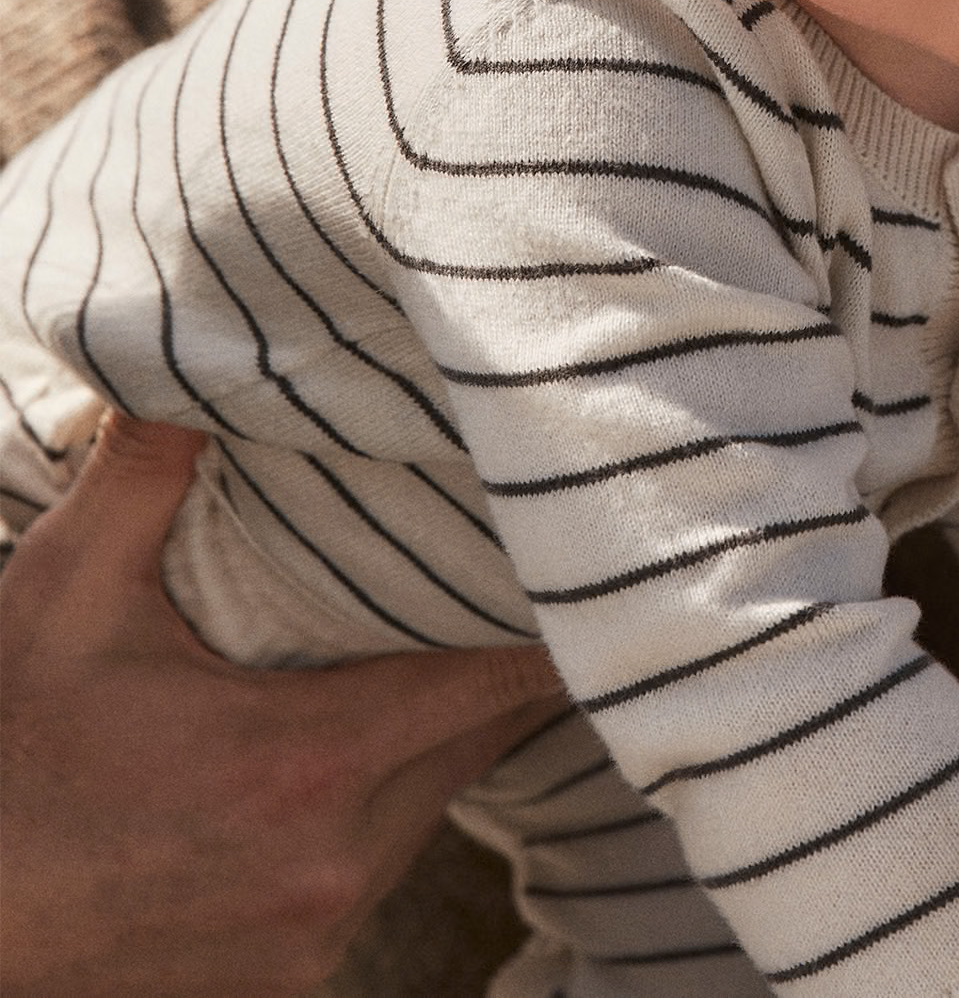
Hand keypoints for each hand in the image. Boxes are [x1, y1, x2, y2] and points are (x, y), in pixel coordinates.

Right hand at [0, 413, 563, 997]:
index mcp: (305, 763)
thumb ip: (146, 468)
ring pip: (440, 800)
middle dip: (500, 654)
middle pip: (483, 738)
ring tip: (442, 636)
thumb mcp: (62, 594)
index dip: (551, 615)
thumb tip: (197, 343)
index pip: (501, 682)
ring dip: (443, 729)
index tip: (582, 552)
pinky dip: (388, 800)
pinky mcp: (291, 979)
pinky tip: (360, 743)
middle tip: (517, 567)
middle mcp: (334, 861)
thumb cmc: (2, 756)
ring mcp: (317, 935)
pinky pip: (384, 861)